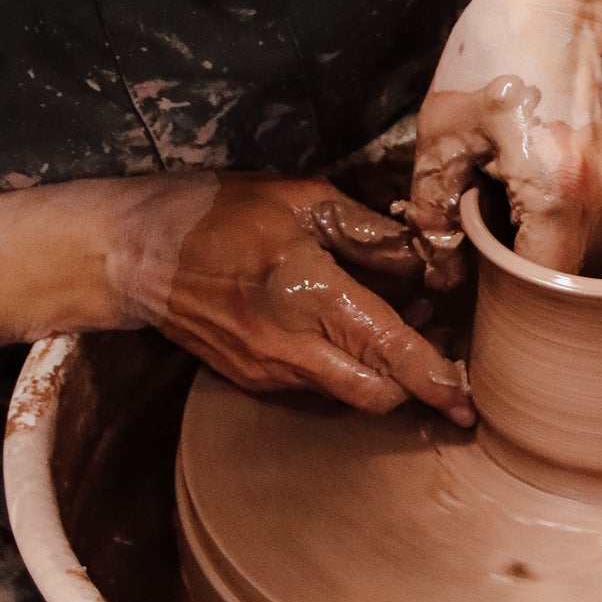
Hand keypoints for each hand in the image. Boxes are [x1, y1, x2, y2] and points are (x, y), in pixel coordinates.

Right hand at [112, 175, 473, 422]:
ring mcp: (267, 371)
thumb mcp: (303, 201)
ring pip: (347, 395)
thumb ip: (371, 233)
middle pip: (377, 395)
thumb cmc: (217, 213)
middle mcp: (291, 347)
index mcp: (310, 295)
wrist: (132, 254)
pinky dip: (344, 368)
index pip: (390, 352)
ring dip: (381, 375)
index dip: (437, 380)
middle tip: (444, 357)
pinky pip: (315, 386)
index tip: (469, 400)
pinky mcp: (251, 379)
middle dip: (417, 386)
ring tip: (399, 330)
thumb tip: (426, 260)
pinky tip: (348, 330)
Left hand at [403, 0, 601, 289]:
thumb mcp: (444, 127)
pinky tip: (515, 170)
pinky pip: (583, 207)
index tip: (466, 281)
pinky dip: (548, 206)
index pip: (540, 282)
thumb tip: (436, 262)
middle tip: (465, 238)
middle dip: (511, 261)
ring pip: (573, 237)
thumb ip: (435, 205)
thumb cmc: (501, 41)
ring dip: (529, 232)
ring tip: (488, 192)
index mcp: (559, 187)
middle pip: (560, 265)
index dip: (501, 291)